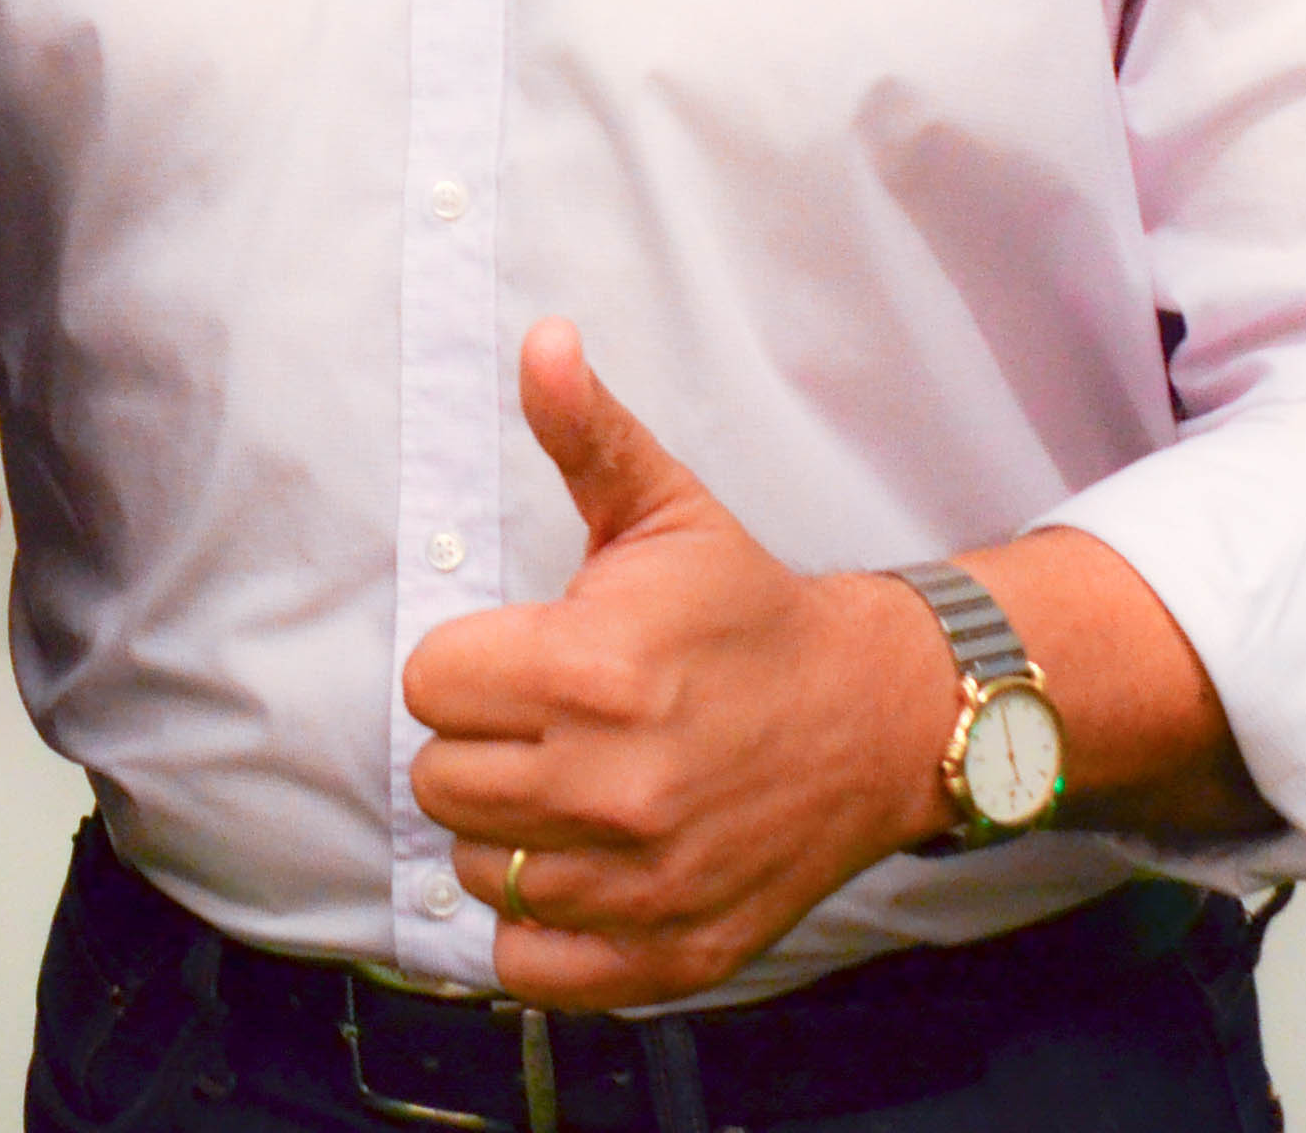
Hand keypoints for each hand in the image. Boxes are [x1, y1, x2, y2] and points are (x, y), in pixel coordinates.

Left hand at [401, 321, 956, 1007]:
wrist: (877, 718)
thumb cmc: (748, 612)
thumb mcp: (667, 508)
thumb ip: (586, 432)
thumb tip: (541, 341)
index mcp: (593, 669)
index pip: (428, 686)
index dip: (466, 667)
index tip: (520, 659)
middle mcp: (615, 785)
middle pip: (440, 782)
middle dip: (482, 746)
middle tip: (547, 724)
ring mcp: (644, 881)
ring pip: (481, 870)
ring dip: (513, 834)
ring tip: (575, 789)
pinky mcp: (671, 953)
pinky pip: (530, 964)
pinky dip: (541, 928)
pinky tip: (585, 867)